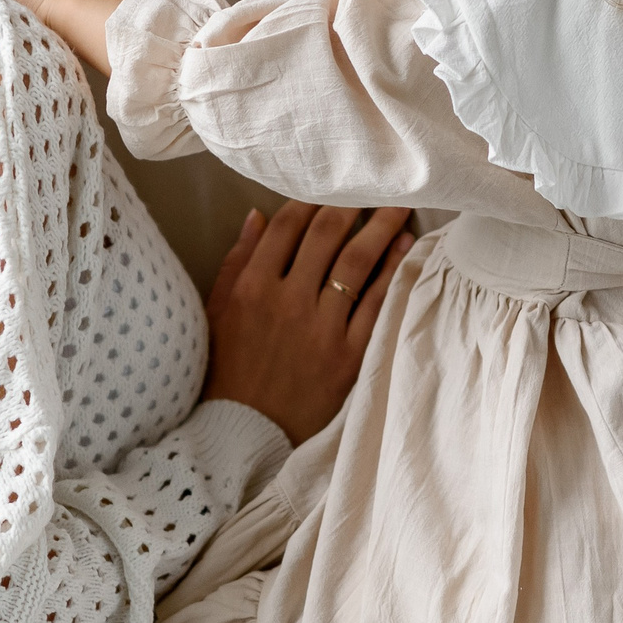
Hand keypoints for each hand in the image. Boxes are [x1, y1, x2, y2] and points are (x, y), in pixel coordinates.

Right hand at [205, 202, 414, 443]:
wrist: (243, 435)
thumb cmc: (228, 372)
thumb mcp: (217, 313)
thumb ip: (237, 261)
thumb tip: (258, 214)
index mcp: (251, 288)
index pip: (286, 226)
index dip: (310, 200)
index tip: (328, 189)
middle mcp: (286, 301)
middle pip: (326, 235)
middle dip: (352, 204)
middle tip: (374, 187)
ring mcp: (319, 328)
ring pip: (356, 262)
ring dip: (381, 227)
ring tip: (400, 207)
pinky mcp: (347, 355)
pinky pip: (376, 302)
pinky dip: (392, 270)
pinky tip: (405, 248)